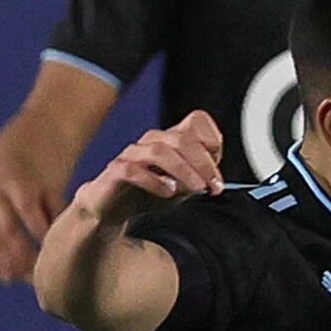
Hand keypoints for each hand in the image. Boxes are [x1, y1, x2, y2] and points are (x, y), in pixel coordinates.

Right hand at [0, 135, 68, 284]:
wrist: (14, 154)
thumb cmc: (43, 174)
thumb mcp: (53, 186)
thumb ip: (58, 210)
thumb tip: (69, 239)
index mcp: (17, 182)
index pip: (27, 209)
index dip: (39, 230)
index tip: (52, 250)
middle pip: (4, 226)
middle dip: (19, 252)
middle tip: (36, 274)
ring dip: (3, 260)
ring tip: (19, 279)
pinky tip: (2, 277)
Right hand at [70, 112, 224, 229]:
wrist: (112, 209)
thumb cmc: (147, 193)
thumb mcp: (182, 185)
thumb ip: (199, 177)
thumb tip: (216, 176)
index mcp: (171, 140)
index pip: (195, 121)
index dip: (211, 136)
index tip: (219, 161)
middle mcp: (152, 141)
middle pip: (180, 139)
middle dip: (202, 163)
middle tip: (213, 185)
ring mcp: (132, 154)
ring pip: (159, 151)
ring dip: (183, 171)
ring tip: (196, 189)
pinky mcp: (116, 171)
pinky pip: (133, 169)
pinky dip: (154, 181)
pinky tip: (167, 192)